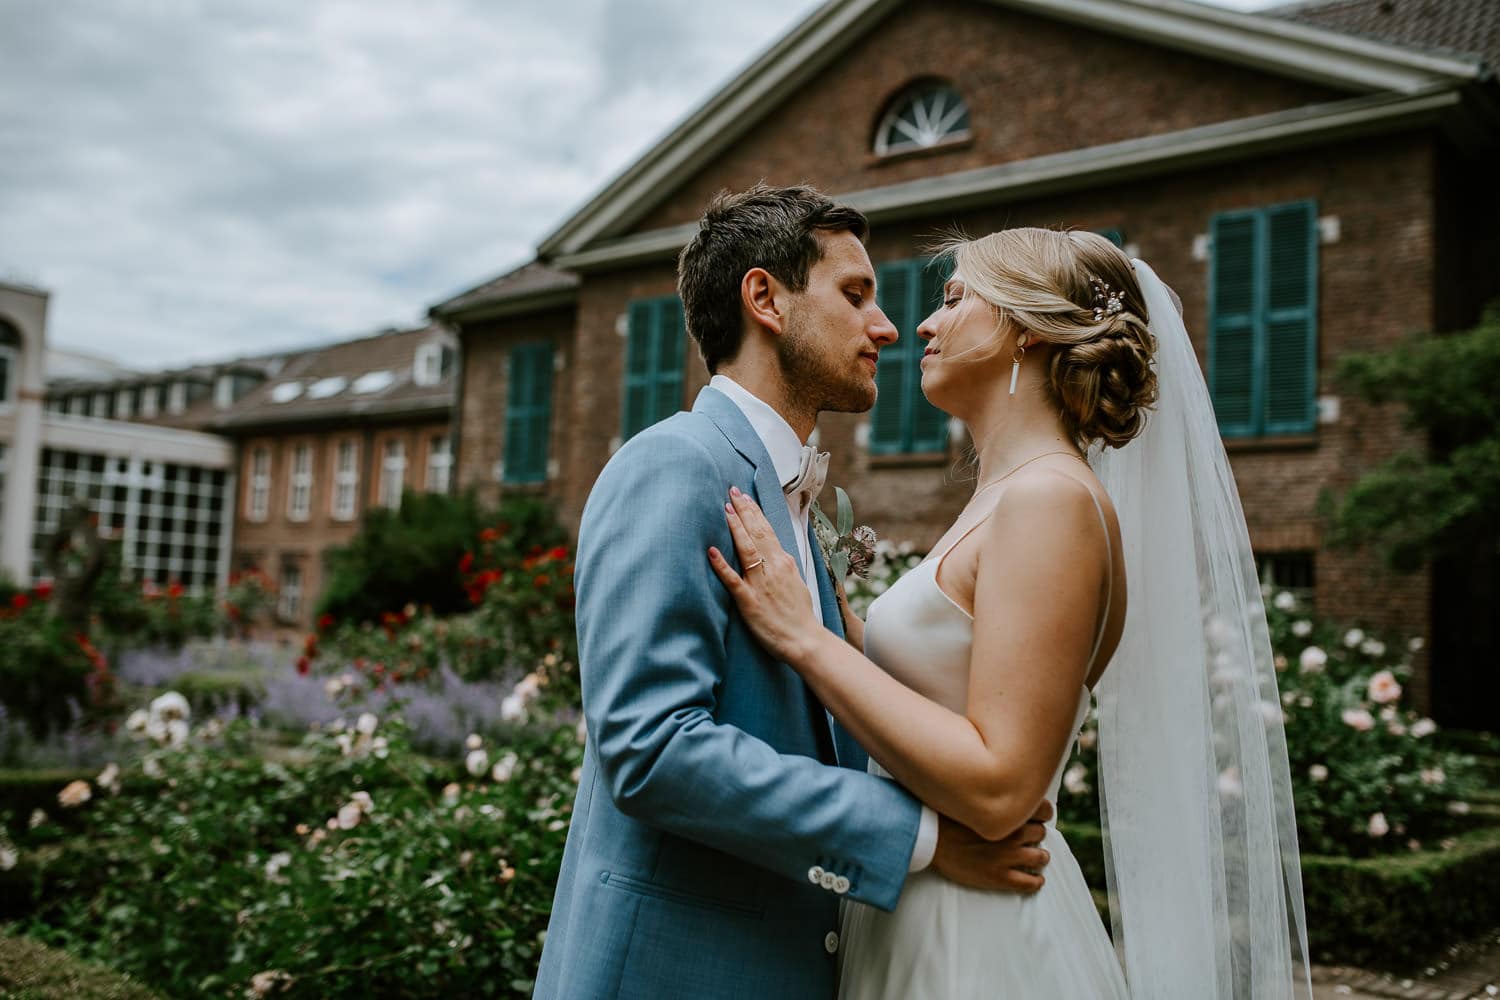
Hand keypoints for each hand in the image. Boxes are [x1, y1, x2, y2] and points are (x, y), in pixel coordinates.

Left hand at [707, 487, 822, 665]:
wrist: (805, 640)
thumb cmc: (800, 615)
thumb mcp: (796, 583)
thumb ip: (783, 566)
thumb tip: (776, 553)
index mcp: (784, 562)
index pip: (767, 530)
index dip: (754, 512)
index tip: (744, 497)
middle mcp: (773, 568)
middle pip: (757, 533)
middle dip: (743, 510)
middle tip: (731, 491)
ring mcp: (761, 583)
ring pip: (746, 549)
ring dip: (735, 527)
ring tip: (725, 509)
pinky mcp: (749, 602)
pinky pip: (733, 581)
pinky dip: (722, 565)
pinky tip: (711, 551)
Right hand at [930, 799, 1053, 894]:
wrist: (930, 840)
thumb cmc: (947, 817)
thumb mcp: (973, 798)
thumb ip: (993, 796)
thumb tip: (1003, 791)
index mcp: (1007, 812)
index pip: (1043, 809)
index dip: (1043, 813)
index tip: (1038, 816)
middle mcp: (1013, 833)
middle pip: (1041, 833)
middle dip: (1036, 835)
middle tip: (1028, 838)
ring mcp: (1008, 856)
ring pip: (1041, 857)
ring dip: (1039, 857)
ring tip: (1033, 858)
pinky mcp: (1001, 877)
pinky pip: (1031, 883)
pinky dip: (1036, 881)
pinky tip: (1034, 879)